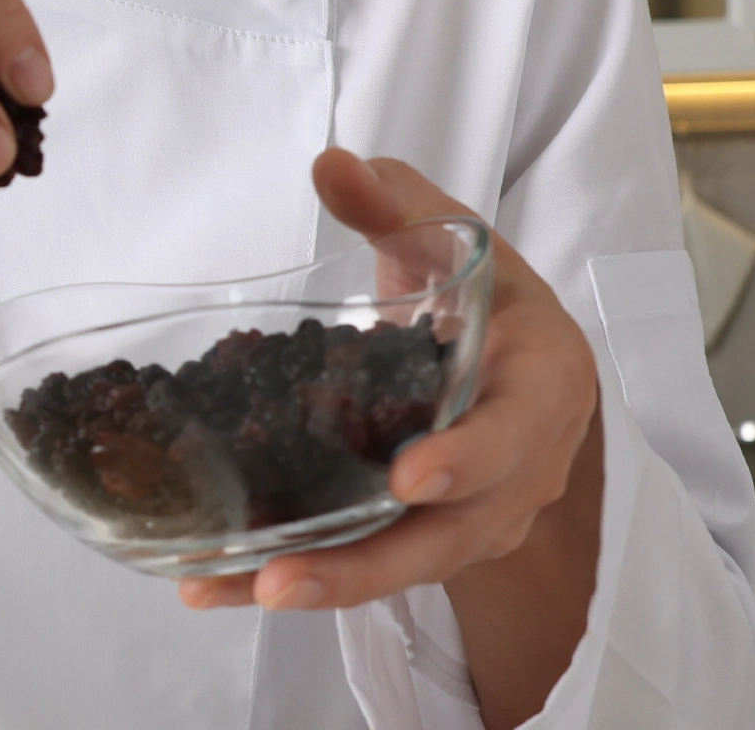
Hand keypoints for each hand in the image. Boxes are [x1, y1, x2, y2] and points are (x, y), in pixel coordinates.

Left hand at [179, 149, 600, 615]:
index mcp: (541, 387)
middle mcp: (516, 472)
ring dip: (316, 585)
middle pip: (449, 534)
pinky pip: (363, 566)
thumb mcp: (456, 238)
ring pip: (398, 566)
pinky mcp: (420, 539)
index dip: (469, 460)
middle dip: (368, 564)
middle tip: (287, 578)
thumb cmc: (486, 294)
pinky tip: (213, 582)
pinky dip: (293, 576)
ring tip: (228, 590)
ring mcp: (471, 518)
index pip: (515, 433)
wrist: (514, 359)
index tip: (409, 478)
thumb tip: (332, 164)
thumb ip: (398, 202)